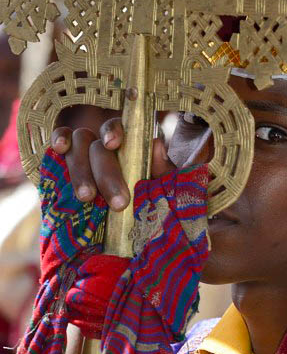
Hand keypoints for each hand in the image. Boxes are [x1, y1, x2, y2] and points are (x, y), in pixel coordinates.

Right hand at [50, 118, 173, 211]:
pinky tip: (59, 149)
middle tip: (118, 202)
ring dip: (80, 170)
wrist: (125, 225)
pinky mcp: (65, 160)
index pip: (119, 128)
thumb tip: (156, 145)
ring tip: (87, 197)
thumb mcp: (160, 185)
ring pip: (78, 146)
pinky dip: (59, 140)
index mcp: (128, 143)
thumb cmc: (146, 198)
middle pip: (98, 147)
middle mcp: (104, 142)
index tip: (113, 144)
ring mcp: (84, 148)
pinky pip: (59, 142)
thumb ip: (161, 168)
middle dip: (106, 173)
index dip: (114, 131)